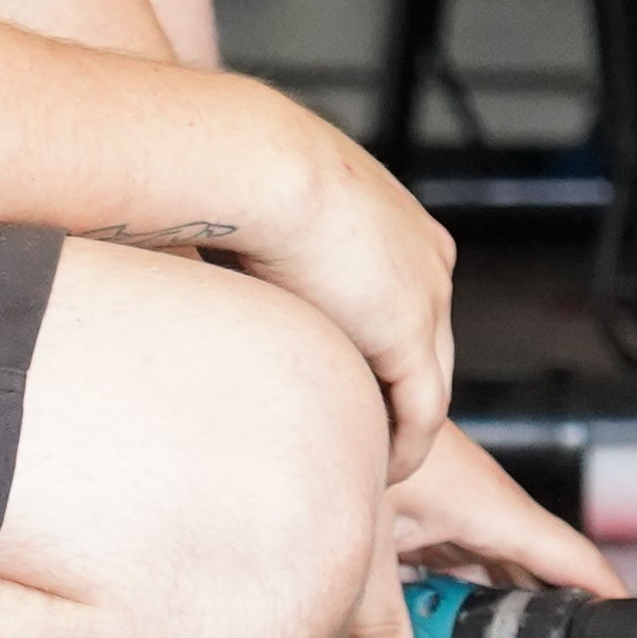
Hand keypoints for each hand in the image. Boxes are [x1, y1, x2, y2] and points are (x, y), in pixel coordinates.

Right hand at [215, 102, 460, 464]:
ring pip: (430, 386)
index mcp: (399, 224)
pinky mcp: (412, 337)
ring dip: (403, 429)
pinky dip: (405, 448)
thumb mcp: (265, 205)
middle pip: (427, 346)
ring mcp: (428, 298)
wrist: (258, 163)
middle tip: (366, 434)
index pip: (404, 300)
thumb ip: (264, 241)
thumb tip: (206, 257)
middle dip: (397, 391)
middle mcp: (426, 261)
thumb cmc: (237, 171)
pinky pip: (422, 413)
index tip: (351, 381)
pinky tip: (380, 473)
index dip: (380, 345)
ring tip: (371, 466)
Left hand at [344, 423, 629, 637]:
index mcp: (486, 504)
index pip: (570, 556)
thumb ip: (376, 625)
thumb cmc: (336, 432)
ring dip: (482, 621)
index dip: (608, 596)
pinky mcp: (415, 512)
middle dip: (540, 630)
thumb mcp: (360, 543)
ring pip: (483, 577)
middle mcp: (475, 505)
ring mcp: (445, 508)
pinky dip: (444, 604)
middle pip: (529, 578)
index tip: (636, 635)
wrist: (301, 394)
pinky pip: (447, 568)